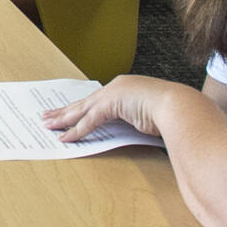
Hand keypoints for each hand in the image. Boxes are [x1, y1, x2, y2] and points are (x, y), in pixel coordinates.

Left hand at [42, 75, 175, 143]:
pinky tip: (65, 138)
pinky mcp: (111, 105)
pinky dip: (76, 131)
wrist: (179, 107)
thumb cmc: (171, 112)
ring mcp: (112, 94)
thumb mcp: (147, 115)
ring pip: (81, 110)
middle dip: (64, 111)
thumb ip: (133, 119)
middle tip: (46, 116)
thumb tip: (130, 129)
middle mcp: (115, 87)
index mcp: (124, 87)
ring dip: (63, 120)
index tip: (66, 113)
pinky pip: (89, 121)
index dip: (80, 108)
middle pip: (83, 102)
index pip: (96, 100)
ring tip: (47, 126)